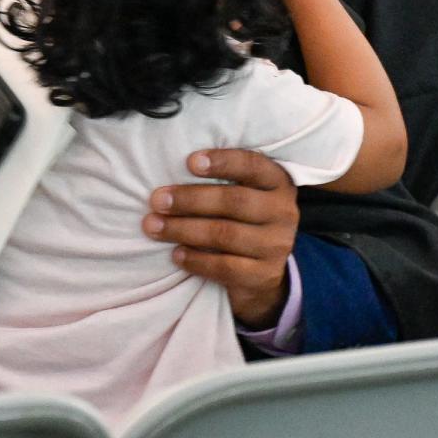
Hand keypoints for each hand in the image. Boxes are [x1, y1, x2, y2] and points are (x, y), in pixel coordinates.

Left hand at [142, 149, 298, 327]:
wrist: (264, 270)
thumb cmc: (242, 217)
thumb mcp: (246, 191)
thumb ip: (224, 178)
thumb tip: (174, 165)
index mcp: (277, 183)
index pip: (253, 166)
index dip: (223, 162)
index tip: (190, 162)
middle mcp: (283, 212)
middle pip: (234, 201)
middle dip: (190, 199)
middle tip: (157, 199)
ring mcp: (276, 246)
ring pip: (225, 235)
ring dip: (184, 229)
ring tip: (154, 226)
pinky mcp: (264, 275)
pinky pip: (226, 267)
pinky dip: (197, 260)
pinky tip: (176, 254)